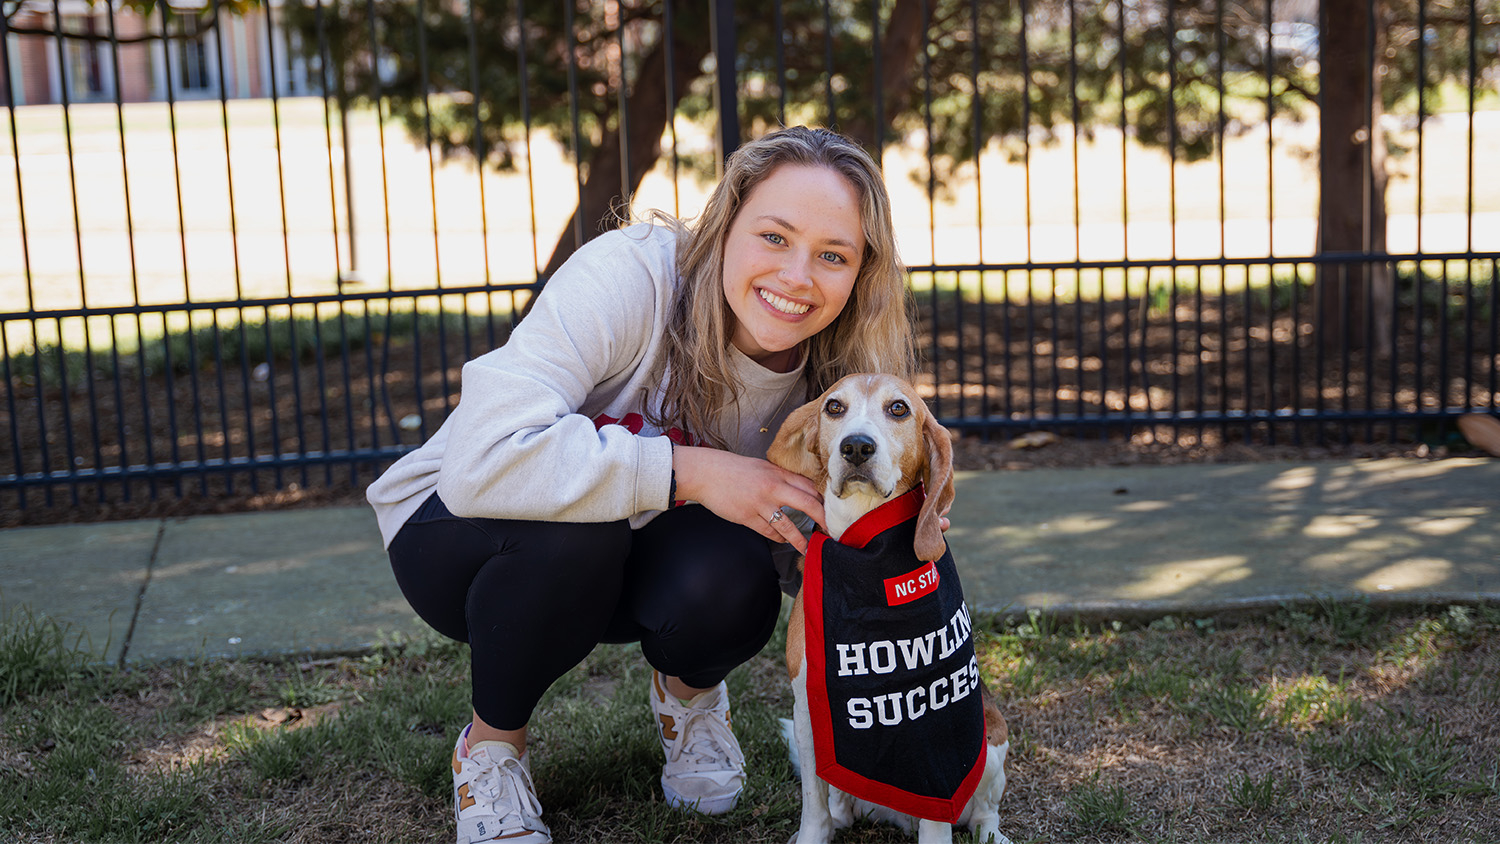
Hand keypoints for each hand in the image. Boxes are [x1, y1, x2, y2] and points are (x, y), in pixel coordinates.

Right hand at [673, 445, 825, 553]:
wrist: (705, 473)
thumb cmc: (732, 469)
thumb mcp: (761, 467)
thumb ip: (780, 477)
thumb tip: (799, 489)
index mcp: (778, 473)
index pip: (809, 487)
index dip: (823, 500)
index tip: (830, 510)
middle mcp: (773, 487)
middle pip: (808, 504)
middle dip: (823, 519)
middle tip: (832, 530)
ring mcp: (760, 503)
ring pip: (789, 526)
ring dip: (800, 539)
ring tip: (808, 548)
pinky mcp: (747, 517)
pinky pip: (769, 532)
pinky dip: (778, 538)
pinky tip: (782, 540)